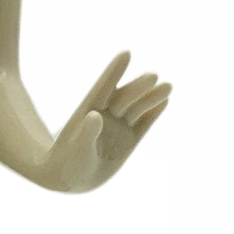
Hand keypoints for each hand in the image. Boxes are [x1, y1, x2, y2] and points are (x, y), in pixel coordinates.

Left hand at [36, 52, 171, 191]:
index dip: (114, 72)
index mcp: (87, 111)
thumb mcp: (74, 150)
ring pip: (137, 108)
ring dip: (152, 98)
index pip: (103, 88)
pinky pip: (144, 124)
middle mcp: (104, 115)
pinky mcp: (128, 139)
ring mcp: (118, 126)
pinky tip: (164, 101)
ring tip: (168, 86)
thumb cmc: (65, 163)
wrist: (70, 179)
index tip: (126, 53)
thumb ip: (85, 133)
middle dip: (138, 88)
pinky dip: (153, 113)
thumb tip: (95, 115)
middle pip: (124, 97)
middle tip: (153, 76)